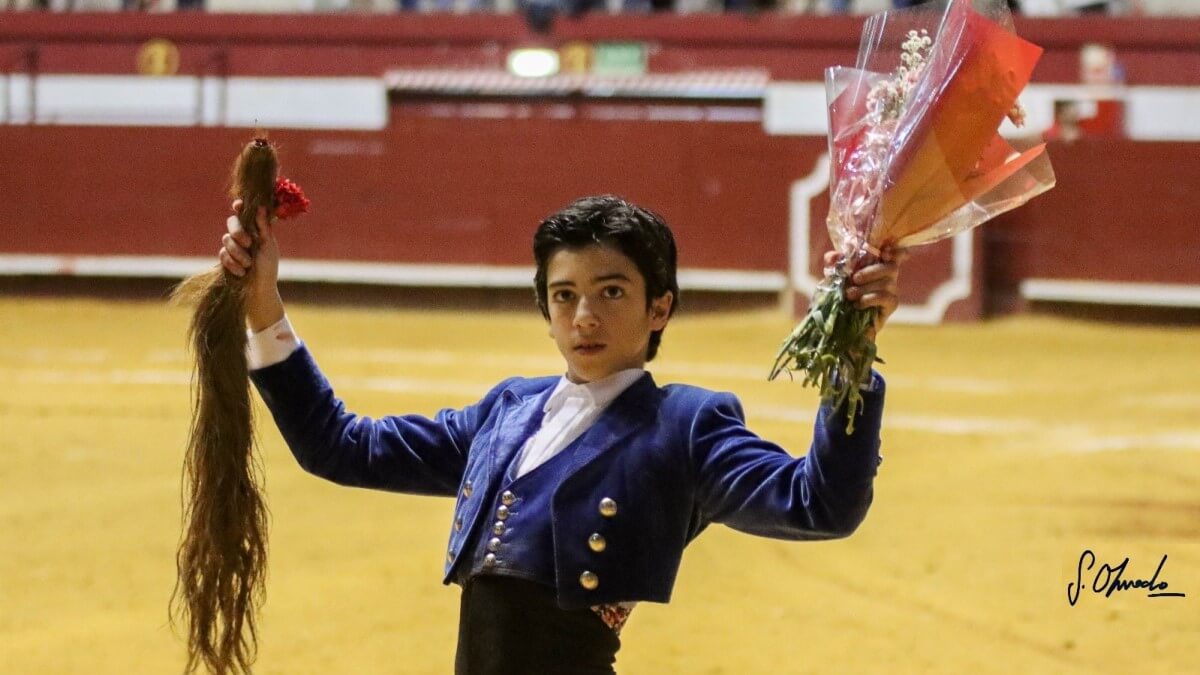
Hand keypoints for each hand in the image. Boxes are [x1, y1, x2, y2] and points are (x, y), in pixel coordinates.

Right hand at [219, 200, 284, 330]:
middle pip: (231, 223)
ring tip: (249, 264)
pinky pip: (223, 255)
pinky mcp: (225, 258)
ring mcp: (232, 246)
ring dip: (239, 253)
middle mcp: (242, 235)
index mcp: (254, 229)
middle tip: (248, 243)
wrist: (259, 288)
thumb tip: (261, 206)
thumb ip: (263, 227)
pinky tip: (242, 272)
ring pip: (226, 239)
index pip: (244, 213)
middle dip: (238, 232)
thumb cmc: (268, 266)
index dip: (239, 206)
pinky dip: (233, 264)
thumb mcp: (269, 246)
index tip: (238, 205)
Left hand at [825, 247, 909, 339]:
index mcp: (877, 265)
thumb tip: (833, 256)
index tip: (885, 253)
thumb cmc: (840, 295)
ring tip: (849, 295)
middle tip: (854, 279)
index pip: (895, 254)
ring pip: (887, 283)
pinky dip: (870, 299)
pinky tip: (858, 304)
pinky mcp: (891, 306)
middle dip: (872, 271)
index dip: (896, 252)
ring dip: (866, 287)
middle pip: (892, 267)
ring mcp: (891, 291)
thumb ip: (833, 264)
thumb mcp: (834, 277)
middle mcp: (888, 276)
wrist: (841, 322)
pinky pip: (886, 297)